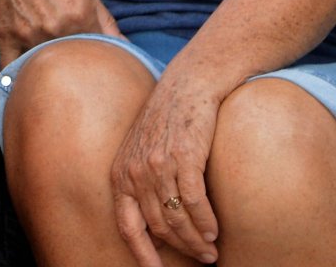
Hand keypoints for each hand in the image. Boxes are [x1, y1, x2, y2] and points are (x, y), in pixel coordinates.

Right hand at [0, 0, 120, 66]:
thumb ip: (106, 21)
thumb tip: (126, 47)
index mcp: (80, 15)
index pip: (99, 55)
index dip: (99, 60)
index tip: (96, 64)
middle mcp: (56, 28)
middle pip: (74, 65)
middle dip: (76, 69)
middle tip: (75, 67)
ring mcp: (29, 35)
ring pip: (46, 69)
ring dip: (50, 73)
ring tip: (53, 71)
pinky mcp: (6, 38)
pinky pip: (13, 70)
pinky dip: (19, 77)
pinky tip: (25, 79)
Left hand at [110, 77, 223, 265]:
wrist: (187, 86)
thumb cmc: (168, 123)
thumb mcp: (143, 153)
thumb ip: (142, 187)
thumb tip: (153, 232)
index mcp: (121, 174)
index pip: (127, 226)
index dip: (141, 254)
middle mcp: (135, 171)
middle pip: (159, 227)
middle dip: (182, 249)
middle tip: (203, 259)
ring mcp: (158, 164)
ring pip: (177, 218)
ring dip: (197, 240)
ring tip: (211, 250)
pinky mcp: (183, 156)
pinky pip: (194, 201)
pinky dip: (205, 221)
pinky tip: (215, 230)